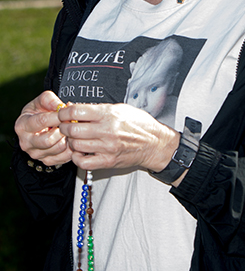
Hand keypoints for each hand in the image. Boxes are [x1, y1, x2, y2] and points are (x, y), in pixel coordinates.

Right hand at [14, 91, 72, 165]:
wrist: (40, 126)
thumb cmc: (40, 111)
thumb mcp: (42, 101)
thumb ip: (49, 100)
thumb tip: (61, 106)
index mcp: (22, 126)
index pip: (41, 121)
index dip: (57, 116)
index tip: (67, 112)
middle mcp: (26, 143)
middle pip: (48, 140)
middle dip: (63, 129)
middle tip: (72, 122)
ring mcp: (36, 154)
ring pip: (58, 148)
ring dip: (68, 138)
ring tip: (72, 129)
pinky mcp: (47, 161)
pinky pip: (64, 156)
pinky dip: (72, 148)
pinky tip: (72, 138)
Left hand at [58, 103, 179, 171]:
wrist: (155, 143)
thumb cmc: (139, 124)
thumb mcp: (121, 108)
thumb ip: (98, 109)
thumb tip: (75, 108)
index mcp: (109, 114)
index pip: (76, 111)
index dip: (64, 112)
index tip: (63, 113)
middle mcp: (107, 130)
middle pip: (72, 129)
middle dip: (65, 126)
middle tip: (66, 125)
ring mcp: (107, 147)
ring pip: (75, 145)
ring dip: (70, 141)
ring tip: (74, 138)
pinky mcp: (107, 161)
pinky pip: (83, 162)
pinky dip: (77, 157)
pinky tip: (80, 151)